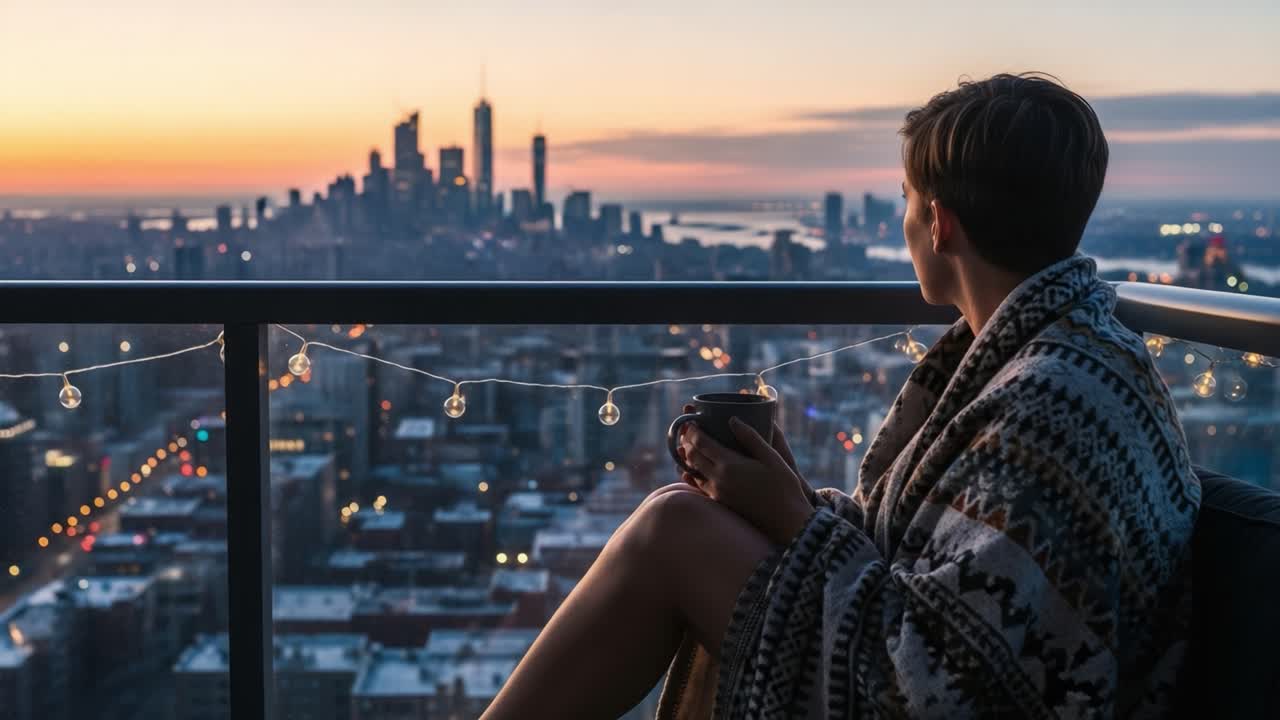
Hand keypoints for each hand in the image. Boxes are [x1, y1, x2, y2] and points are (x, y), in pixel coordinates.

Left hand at [676, 405, 814, 504]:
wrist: (786, 520)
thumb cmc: (783, 486)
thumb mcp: (772, 457)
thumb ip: (751, 437)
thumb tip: (732, 419)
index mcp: (730, 465)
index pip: (701, 443)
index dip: (692, 431)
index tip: (690, 421)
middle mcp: (718, 480)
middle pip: (692, 457)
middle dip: (687, 442)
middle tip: (687, 432)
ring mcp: (717, 493)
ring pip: (692, 472)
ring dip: (688, 458)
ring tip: (689, 447)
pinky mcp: (720, 503)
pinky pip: (699, 486)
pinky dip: (693, 475)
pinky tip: (695, 470)